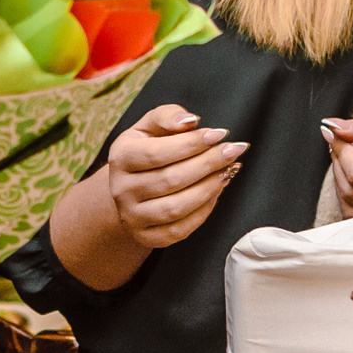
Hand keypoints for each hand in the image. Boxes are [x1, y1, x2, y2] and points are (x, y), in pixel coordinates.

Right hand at [106, 104, 247, 248]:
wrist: (130, 186)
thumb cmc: (147, 149)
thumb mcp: (150, 126)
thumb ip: (168, 116)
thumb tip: (190, 121)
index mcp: (120, 157)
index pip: (157, 153)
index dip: (191, 144)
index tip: (219, 134)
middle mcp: (121, 189)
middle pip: (170, 180)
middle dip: (207, 164)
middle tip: (232, 152)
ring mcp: (132, 216)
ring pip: (175, 208)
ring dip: (208, 189)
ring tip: (227, 172)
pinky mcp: (145, 236)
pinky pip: (179, 230)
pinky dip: (203, 212)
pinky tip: (215, 193)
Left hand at [322, 119, 352, 217]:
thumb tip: (332, 126)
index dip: (341, 151)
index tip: (333, 133)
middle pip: (349, 189)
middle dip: (338, 162)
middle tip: (336, 141)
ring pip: (348, 204)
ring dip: (340, 177)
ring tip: (342, 156)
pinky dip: (347, 193)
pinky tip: (350, 177)